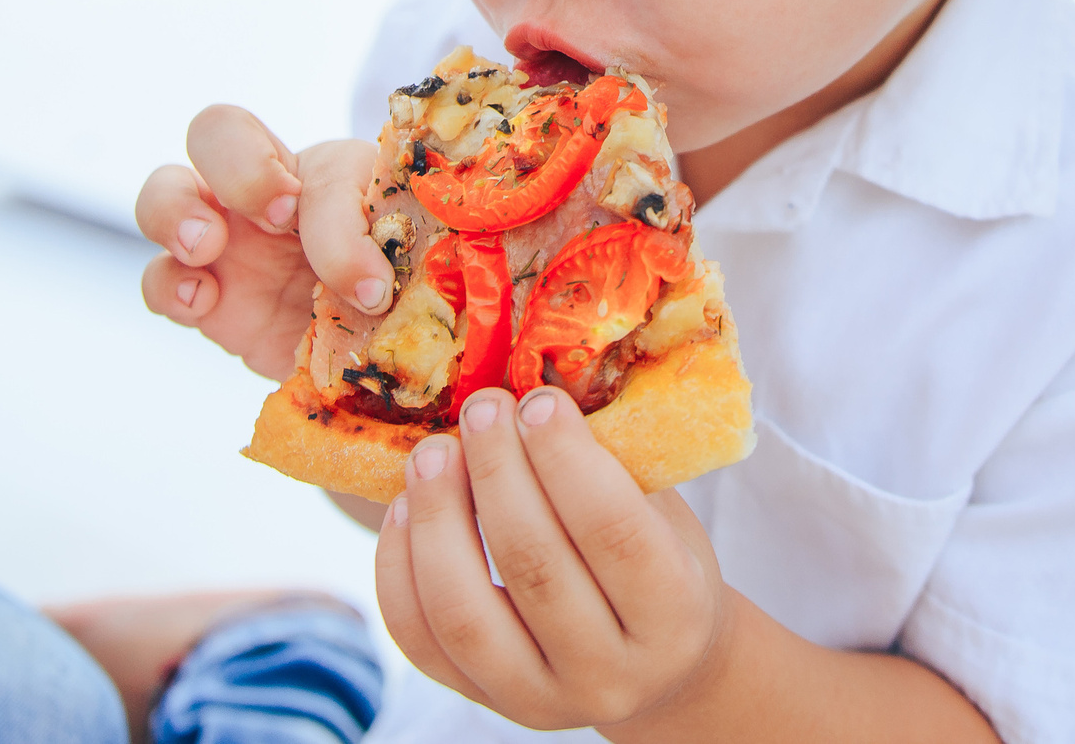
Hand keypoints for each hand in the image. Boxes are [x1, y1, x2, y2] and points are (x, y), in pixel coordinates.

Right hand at [134, 108, 393, 381]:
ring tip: (204, 247)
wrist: (382, 345)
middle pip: (214, 131)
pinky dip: (169, 286)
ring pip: (161, 193)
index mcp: (320, 169)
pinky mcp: (202, 296)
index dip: (314, 199)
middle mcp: (264, 191)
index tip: (328, 244)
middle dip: (238, 168)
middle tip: (275, 218)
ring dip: (174, 211)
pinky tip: (203, 302)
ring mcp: (223, 240)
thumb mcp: (403, 254)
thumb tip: (372, 287)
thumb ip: (390, 253)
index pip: (312, 158)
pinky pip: (158, 278)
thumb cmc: (398, 280)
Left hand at [378, 386, 730, 733]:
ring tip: (431, 453)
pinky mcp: (482, 702)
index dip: (567, 459)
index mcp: (675, 616)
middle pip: (534, 568)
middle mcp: (609, 674)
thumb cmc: (660, 561)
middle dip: (497, 473)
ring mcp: (540, 700)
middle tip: (480, 408)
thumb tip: (535, 373)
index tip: (536, 401)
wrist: (656, 664)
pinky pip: (421, 641)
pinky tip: (406, 508)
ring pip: (464, 613)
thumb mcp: (662, 512)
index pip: (614, 533)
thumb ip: (611, 462)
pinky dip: (400, 570)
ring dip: (439, 518)